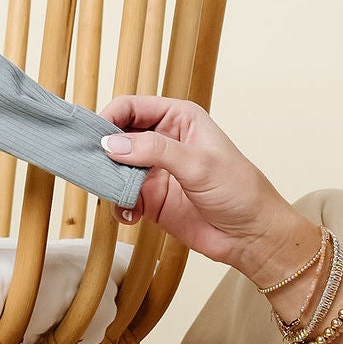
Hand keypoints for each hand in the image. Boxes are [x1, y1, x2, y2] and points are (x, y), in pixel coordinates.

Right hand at [97, 95, 314, 287]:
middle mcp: (162, 140)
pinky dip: (118, 205)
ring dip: (108, 181)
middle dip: (102, 151)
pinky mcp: (150, 199)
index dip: (108, 118)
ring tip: (112, 194)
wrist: (251, 236)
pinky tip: (131, 216)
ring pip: (115, 168)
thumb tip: (111, 144)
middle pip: (117, 136)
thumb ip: (155, 150)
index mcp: (178, 118)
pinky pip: (121, 197)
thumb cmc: (239, 190)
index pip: (131, 107)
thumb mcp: (198, 164)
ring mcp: (154, 170)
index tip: (94, 139)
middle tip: (91, 168)